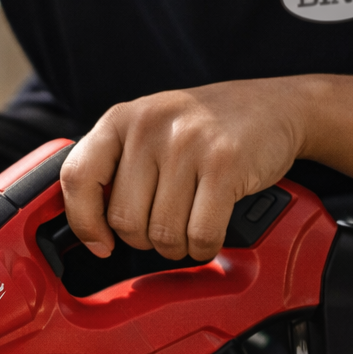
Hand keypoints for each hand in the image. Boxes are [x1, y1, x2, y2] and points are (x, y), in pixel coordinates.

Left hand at [59, 79, 308, 262]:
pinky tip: (207, 236)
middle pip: (124, 218)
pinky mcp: (225, 163)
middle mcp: (150, 126)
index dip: (84, 221)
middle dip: (143, 240)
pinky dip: (203, 247)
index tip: (100, 243)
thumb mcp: (149, 130)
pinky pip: (200, 233)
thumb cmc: (204, 128)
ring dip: (175, 246)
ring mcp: (188, 143)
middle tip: (162, 229)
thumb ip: (115, 166)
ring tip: (187, 230)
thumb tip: (89, 225)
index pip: (78, 177)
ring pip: (162, 232)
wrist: (275, 106)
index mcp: (120, 119)